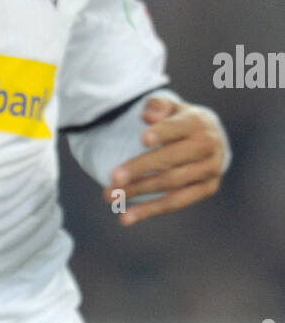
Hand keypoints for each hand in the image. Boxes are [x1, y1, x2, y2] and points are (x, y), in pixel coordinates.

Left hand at [105, 96, 228, 225]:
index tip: (142, 139)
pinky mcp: (207, 189)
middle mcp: (208, 146)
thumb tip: (148, 115)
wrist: (210, 138)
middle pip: (172, 160)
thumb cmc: (180, 121)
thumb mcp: (170, 107)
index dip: (162, 133)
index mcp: (198, 122)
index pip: (178, 128)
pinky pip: (177, 202)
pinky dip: (150, 210)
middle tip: (113, 178)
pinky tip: (127, 216)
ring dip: (140, 192)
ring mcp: (210, 170)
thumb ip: (158, 106)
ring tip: (111, 197)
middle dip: (141, 169)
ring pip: (172, 184)